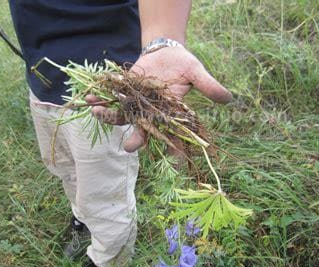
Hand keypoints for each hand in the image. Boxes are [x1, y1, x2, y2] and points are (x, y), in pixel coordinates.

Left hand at [87, 46, 231, 151]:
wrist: (165, 51)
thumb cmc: (183, 64)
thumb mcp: (196, 72)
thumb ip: (208, 86)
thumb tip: (229, 98)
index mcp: (169, 114)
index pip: (173, 135)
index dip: (175, 148)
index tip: (176, 162)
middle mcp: (151, 113)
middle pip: (144, 131)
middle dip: (136, 140)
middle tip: (129, 148)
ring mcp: (135, 104)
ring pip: (122, 116)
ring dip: (109, 116)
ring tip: (97, 112)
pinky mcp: (124, 91)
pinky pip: (111, 98)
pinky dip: (100, 98)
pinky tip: (89, 98)